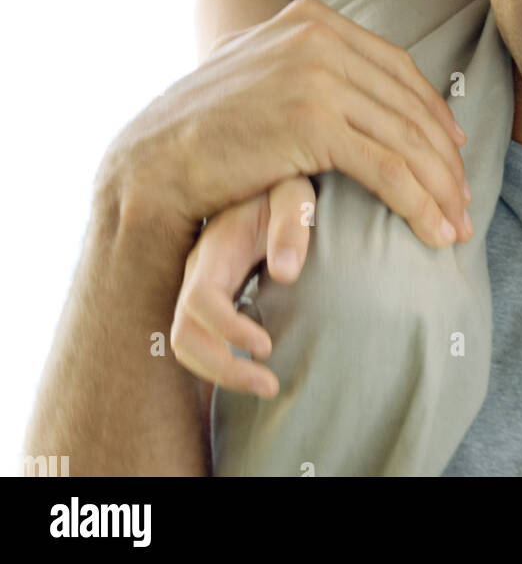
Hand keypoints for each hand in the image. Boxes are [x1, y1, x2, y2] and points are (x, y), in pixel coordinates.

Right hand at [99, 0, 470, 251]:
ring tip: (457, 225)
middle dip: (444, 156)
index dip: (432, 111)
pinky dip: (419, 204)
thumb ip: (307, 63)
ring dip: (440, 187)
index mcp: (311, 19)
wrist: (156, 156)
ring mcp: (318, 76)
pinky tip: (435, 232)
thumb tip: (356, 80)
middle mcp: (319, 38)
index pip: (395, 66)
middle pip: (409, 102)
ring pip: (406, 138)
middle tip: (465, 198)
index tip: (454, 149)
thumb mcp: (262, 71)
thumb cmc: (206, 125)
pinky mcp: (315, 123)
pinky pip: (388, 168)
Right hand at [171, 176, 315, 397]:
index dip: (227, 330)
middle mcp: (198, 271)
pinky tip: (256, 372)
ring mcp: (199, 286)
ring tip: (269, 387)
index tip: (267, 347)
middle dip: (221, 368)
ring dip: (221, 374)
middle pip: (184, 335)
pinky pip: (200, 340)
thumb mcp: (295, 192)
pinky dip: (221, 365)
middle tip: (271, 386)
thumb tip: (285, 273)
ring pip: (186, 344)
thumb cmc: (285, 185)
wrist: (270, 176)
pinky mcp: (211, 299)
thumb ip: (291, 223)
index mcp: (214, 247)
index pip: (199, 300)